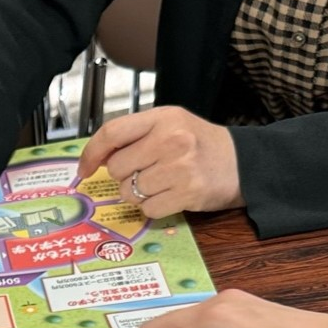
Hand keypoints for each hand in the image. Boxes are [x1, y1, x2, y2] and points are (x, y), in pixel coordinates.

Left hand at [77, 106, 243, 219]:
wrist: (243, 163)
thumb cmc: (201, 145)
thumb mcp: (170, 125)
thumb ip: (135, 136)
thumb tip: (96, 159)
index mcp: (163, 117)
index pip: (111, 133)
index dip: (91, 153)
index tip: (83, 169)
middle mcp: (171, 139)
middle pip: (116, 168)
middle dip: (125, 175)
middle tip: (147, 171)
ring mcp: (180, 167)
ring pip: (129, 192)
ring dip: (139, 194)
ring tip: (163, 183)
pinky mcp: (187, 193)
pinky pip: (148, 209)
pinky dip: (155, 207)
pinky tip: (172, 196)